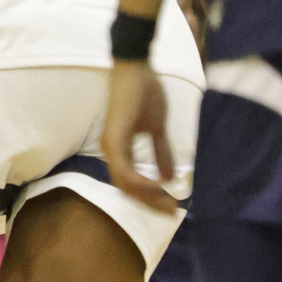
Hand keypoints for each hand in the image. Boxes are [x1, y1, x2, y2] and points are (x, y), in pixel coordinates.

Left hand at [103, 58, 180, 210]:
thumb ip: (161, 153)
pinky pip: (124, 170)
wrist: (136, 68)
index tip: (170, 205)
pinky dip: (141, 182)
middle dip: (150, 202)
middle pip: (127, 188)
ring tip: (168, 203)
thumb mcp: (158, 129)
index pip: (131, 182)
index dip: (150, 196)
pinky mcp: (113, 139)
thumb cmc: (144, 93)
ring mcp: (110, 146)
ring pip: (124, 183)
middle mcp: (110, 151)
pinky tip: (158, 188)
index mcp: (119, 150)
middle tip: (171, 212)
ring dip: (147, 195)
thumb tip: (170, 177)